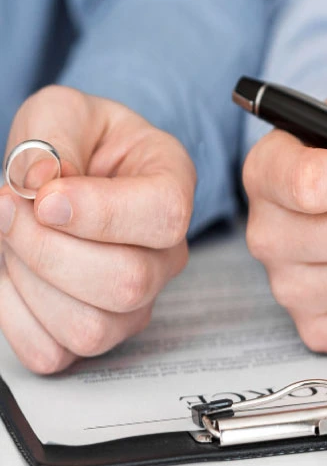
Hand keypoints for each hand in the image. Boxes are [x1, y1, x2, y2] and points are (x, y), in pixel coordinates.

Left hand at [0, 86, 194, 373]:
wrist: (71, 177)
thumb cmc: (81, 142)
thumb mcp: (63, 113)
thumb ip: (52, 136)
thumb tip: (38, 186)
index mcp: (173, 186)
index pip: (164, 215)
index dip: (100, 214)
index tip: (46, 197)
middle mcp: (167, 252)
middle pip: (128, 282)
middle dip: (46, 249)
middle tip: (8, 209)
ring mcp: (139, 299)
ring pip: (91, 327)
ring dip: (28, 282)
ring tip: (14, 240)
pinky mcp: (101, 329)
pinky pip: (55, 352)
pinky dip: (15, 317)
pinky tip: (17, 275)